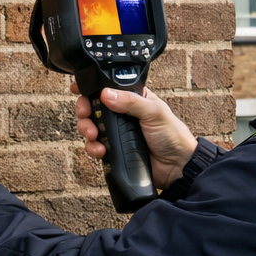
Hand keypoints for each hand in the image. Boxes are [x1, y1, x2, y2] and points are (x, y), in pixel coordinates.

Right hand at [73, 83, 197, 190]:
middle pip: (93, 108)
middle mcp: (122, 115)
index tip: (78, 89)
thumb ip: (131, 102)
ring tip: (93, 135)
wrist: (176, 167)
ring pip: (91, 127)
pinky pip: (95, 147)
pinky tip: (100, 150)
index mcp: (132, 99)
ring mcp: (117, 133)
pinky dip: (93, 148)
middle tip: (85, 114)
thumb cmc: (172, 135)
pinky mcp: (114, 150)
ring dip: (86, 129)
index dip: (91, 88)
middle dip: (84, 111)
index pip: (107, 89)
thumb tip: (106, 94)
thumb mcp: (154, 112)